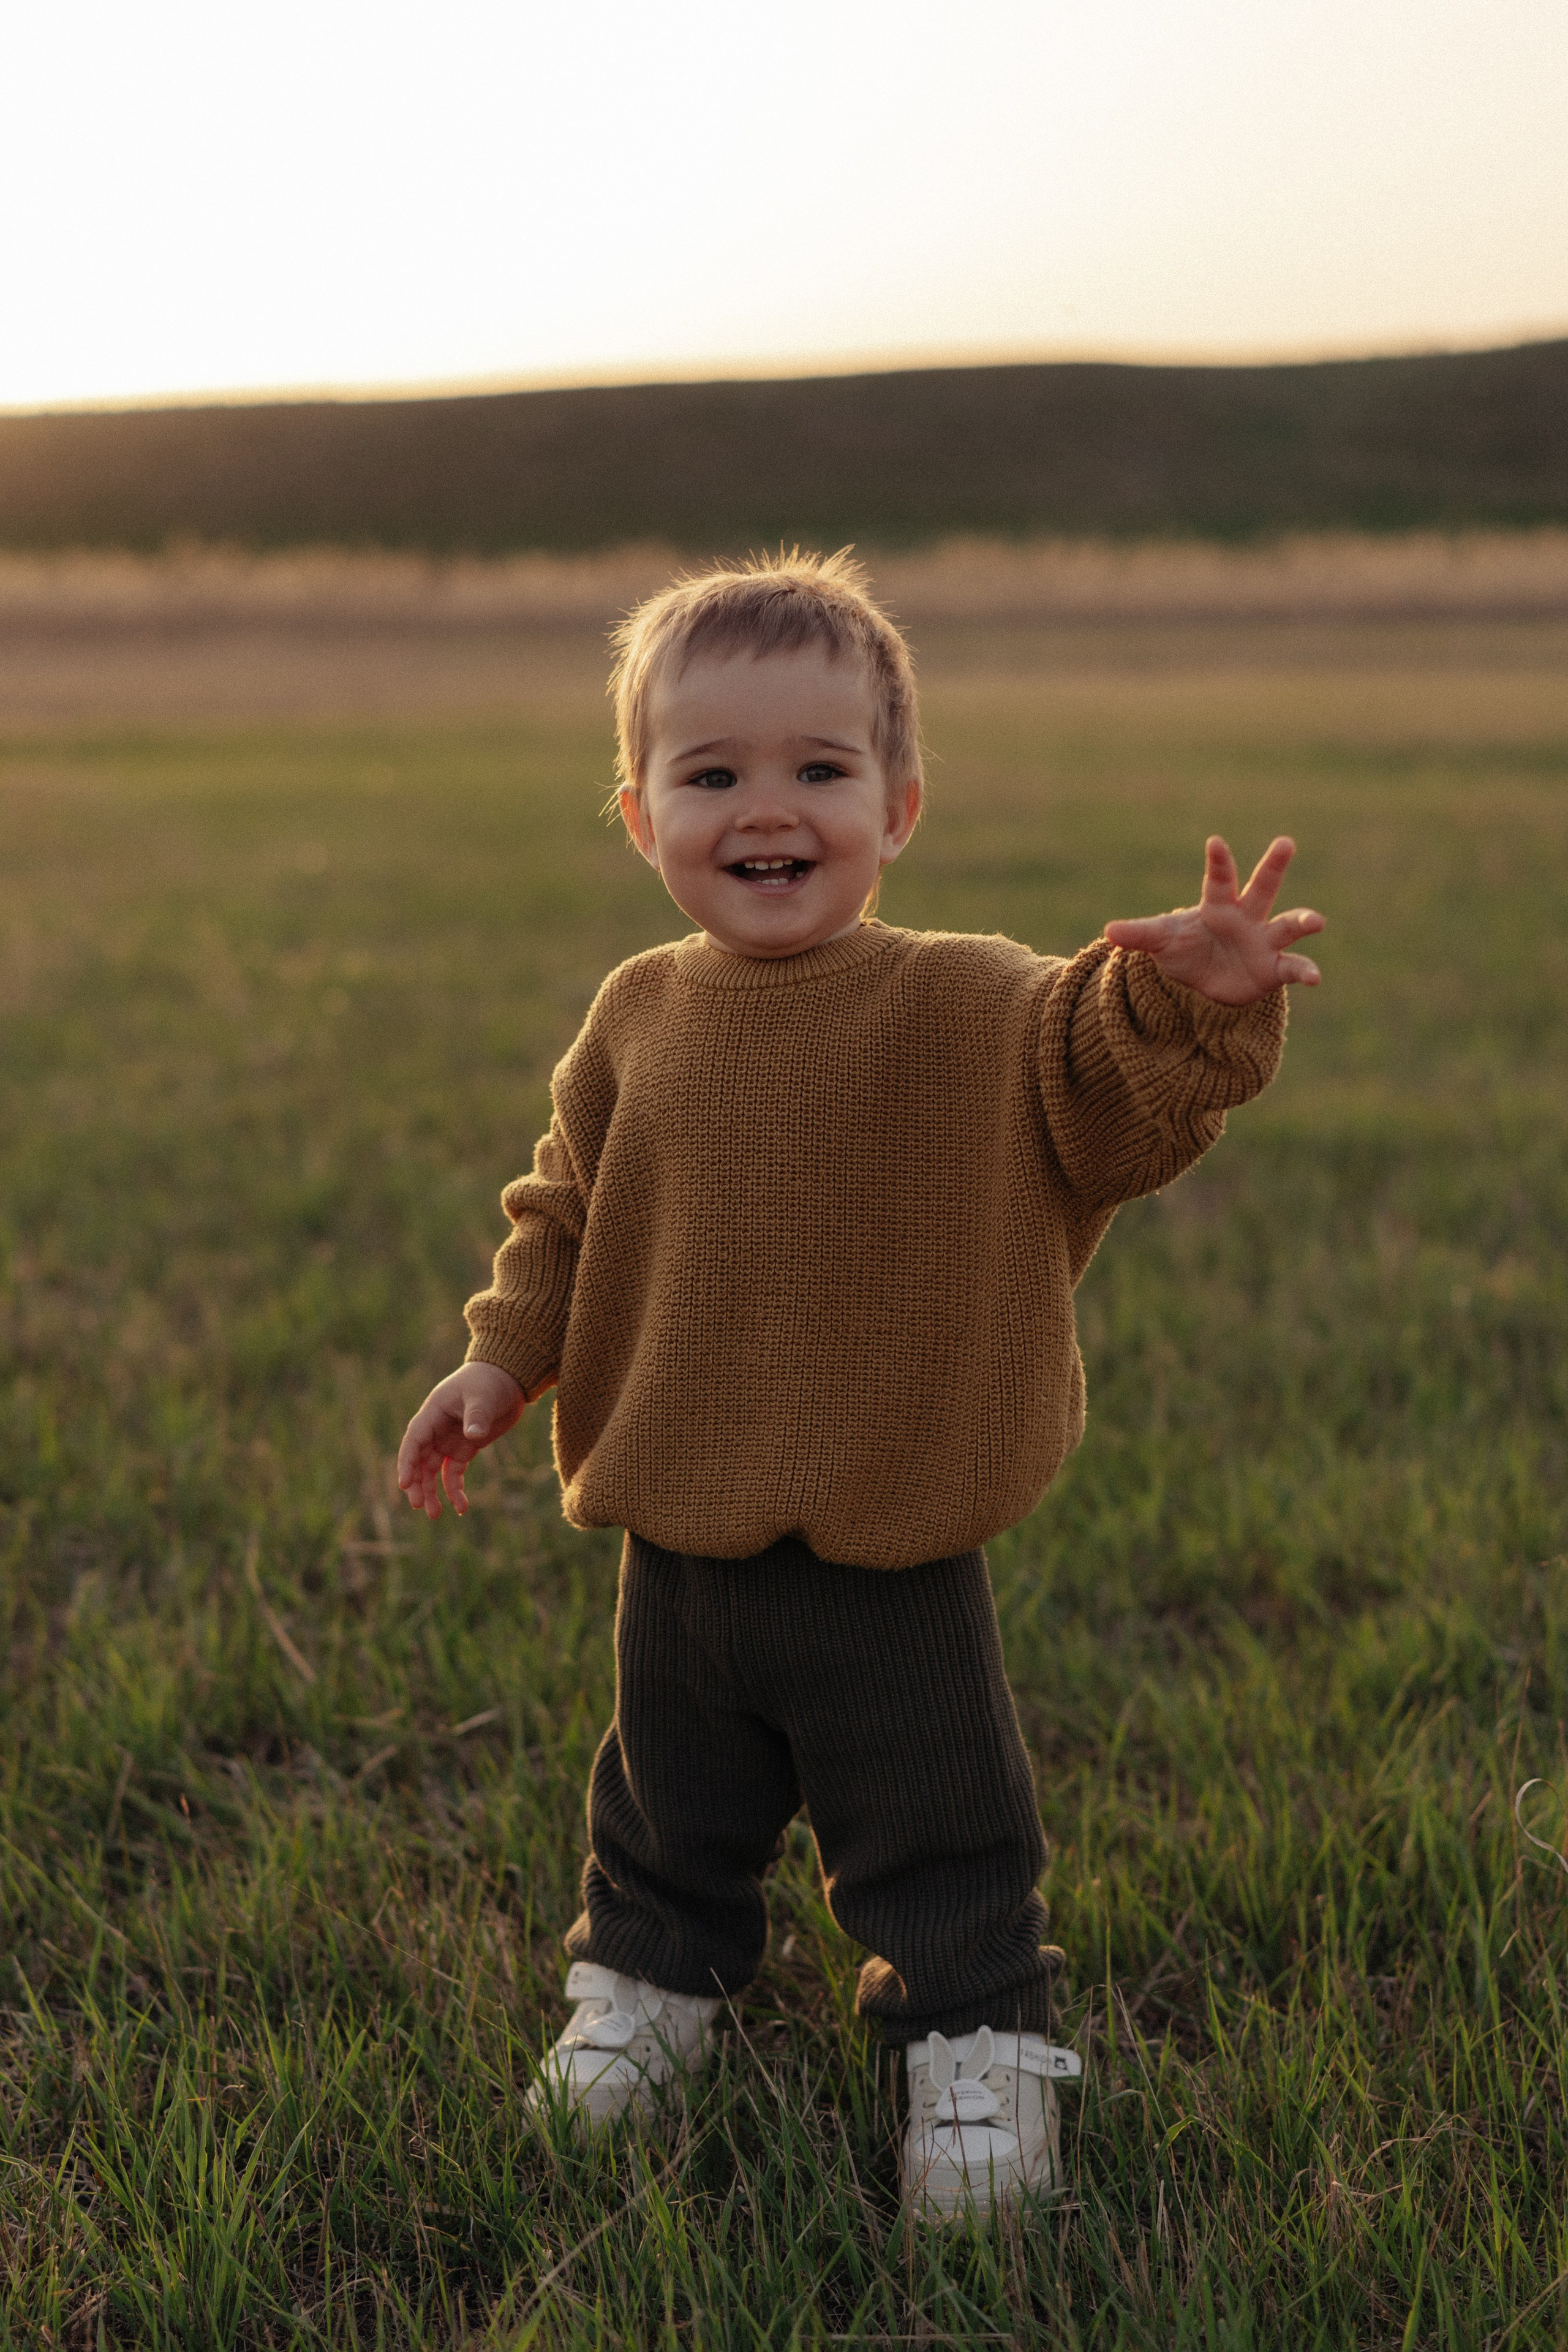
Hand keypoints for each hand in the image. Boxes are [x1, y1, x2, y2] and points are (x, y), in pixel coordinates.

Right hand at [396, 1361, 525, 1519]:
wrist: (508, 1378)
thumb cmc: (490, 1381)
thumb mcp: (483, 1396)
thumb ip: (477, 1415)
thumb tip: (473, 1435)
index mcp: (434, 1412)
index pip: (414, 1440)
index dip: (407, 1462)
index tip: (404, 1483)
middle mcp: (436, 1429)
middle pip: (420, 1460)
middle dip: (417, 1483)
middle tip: (419, 1505)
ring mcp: (449, 1440)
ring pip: (434, 1471)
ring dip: (432, 1492)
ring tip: (435, 1514)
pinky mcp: (465, 1448)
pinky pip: (454, 1473)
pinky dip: (455, 1489)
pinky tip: (461, 1508)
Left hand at [1103, 836, 1323, 1005]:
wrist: (1202, 983)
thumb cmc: (1184, 949)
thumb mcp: (1160, 941)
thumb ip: (1140, 934)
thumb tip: (1108, 932)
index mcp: (1218, 905)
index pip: (1218, 880)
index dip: (1218, 862)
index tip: (1215, 842)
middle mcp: (1247, 917)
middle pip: (1262, 886)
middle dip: (1273, 866)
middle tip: (1284, 843)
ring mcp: (1264, 941)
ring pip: (1287, 925)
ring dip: (1303, 920)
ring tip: (1316, 921)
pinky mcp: (1273, 969)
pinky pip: (1293, 967)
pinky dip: (1305, 971)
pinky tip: (1315, 978)